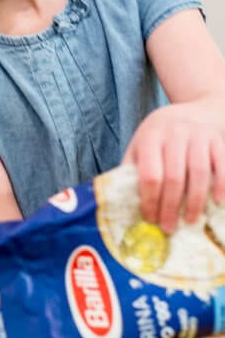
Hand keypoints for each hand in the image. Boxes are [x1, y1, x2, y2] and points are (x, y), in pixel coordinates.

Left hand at [122, 104, 224, 231]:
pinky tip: (217, 201)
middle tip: (168, 227)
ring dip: (195, 201)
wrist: (198, 110)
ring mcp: (199, 135)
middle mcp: (175, 133)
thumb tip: (122, 201)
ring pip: (198, 173)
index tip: (150, 219)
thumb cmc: (164, 135)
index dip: (150, 200)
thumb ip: (132, 167)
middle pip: (173, 177)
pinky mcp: (218, 139)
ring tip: (191, 220)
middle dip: (170, 207)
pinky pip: (222, 165)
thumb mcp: (142, 143)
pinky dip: (221, 184)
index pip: (149, 175)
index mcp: (151, 136)